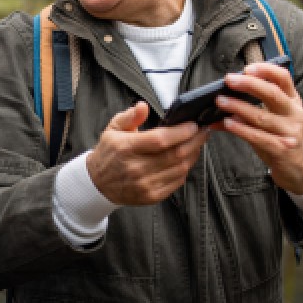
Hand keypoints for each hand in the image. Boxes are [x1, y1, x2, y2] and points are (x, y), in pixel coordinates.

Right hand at [87, 102, 209, 204]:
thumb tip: (143, 106)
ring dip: (193, 154)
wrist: (98, 184)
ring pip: (180, 168)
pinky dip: (185, 168)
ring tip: (197, 142)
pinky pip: (177, 181)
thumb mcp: (113, 129)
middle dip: (195, 141)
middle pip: (175, 154)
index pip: (160, 140)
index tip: (193, 124)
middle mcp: (136, 168)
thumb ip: (129, 116)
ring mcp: (145, 185)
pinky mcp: (152, 196)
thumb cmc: (109, 153)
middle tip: (204, 130)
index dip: (181, 132)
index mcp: (126, 148)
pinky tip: (187, 158)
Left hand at [214, 61, 302, 194]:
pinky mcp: (281, 149)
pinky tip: (228, 123)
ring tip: (221, 102)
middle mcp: (294, 114)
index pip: (284, 79)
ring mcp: (289, 132)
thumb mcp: (277, 120)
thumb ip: (255, 109)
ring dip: (239, 107)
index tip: (247, 68)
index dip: (266, 70)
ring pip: (262, 116)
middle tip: (229, 80)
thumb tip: (224, 101)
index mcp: (294, 102)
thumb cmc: (285, 139)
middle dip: (249, 84)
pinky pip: (258, 137)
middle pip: (273, 94)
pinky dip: (241, 129)